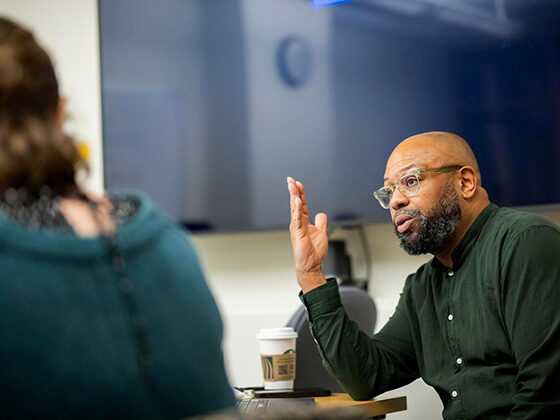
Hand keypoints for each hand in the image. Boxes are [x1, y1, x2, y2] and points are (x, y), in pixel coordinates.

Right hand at [287, 177, 327, 292]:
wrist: (311, 264)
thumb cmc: (314, 252)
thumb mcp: (321, 232)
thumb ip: (321, 222)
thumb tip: (321, 214)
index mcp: (303, 222)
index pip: (301, 205)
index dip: (300, 193)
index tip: (298, 183)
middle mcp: (298, 223)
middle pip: (296, 204)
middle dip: (293, 191)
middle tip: (290, 180)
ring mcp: (297, 228)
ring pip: (295, 209)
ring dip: (293, 196)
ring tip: (292, 185)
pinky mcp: (298, 233)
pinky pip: (297, 218)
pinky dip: (297, 209)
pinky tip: (297, 200)